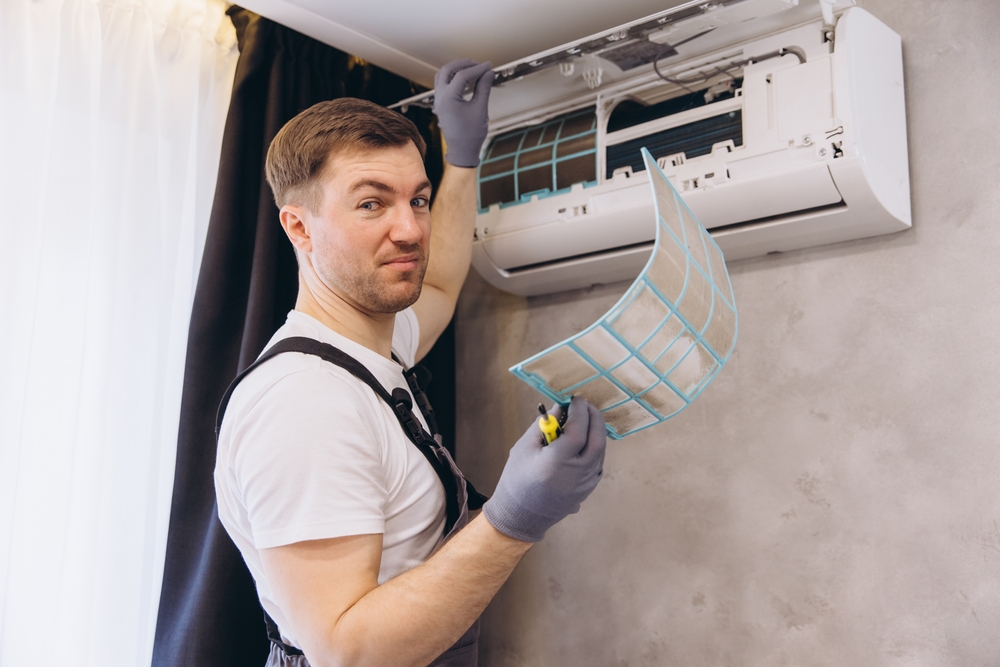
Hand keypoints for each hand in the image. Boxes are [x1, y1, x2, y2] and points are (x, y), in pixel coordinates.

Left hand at [432, 59, 493, 167]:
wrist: (462, 151)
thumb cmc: (471, 134)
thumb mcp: (480, 109)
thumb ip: (483, 88)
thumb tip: (488, 73)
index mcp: (448, 98)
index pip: (462, 75)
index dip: (477, 69)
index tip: (489, 66)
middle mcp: (440, 97)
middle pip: (448, 70)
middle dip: (464, 64)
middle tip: (479, 65)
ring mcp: (438, 100)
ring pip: (442, 75)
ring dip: (456, 70)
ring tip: (472, 70)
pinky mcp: (440, 104)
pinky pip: (443, 84)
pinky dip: (453, 78)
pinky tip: (466, 80)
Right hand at [483, 396, 606, 542]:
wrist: (520, 515)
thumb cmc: (516, 479)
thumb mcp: (524, 447)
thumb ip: (543, 425)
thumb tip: (560, 407)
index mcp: (557, 462)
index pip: (579, 430)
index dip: (580, 411)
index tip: (575, 399)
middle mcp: (576, 474)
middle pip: (598, 440)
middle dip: (594, 418)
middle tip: (585, 405)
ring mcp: (585, 485)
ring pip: (601, 452)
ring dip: (596, 432)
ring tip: (583, 420)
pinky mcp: (587, 490)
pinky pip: (597, 463)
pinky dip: (594, 448)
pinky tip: (583, 441)